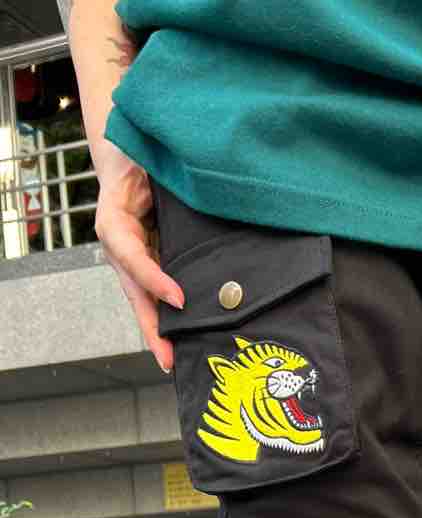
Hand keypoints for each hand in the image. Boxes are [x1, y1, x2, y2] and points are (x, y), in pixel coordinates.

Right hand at [93, 142, 184, 371]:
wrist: (131, 150)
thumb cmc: (140, 151)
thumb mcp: (150, 163)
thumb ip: (165, 182)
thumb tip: (205, 192)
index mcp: (114, 220)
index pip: (132, 256)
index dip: (154, 280)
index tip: (179, 299)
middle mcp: (121, 245)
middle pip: (136, 293)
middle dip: (153, 329)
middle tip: (168, 359)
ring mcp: (134, 258)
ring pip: (146, 300)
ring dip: (161, 332)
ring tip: (175, 361)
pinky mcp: (150, 261)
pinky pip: (158, 293)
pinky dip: (171, 316)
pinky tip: (187, 337)